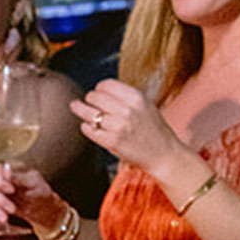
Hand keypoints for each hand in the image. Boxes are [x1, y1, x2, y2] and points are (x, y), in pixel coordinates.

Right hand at [0, 163, 69, 233]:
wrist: (43, 207)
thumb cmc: (40, 190)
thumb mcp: (34, 182)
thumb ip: (20, 178)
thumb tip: (8, 174)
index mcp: (9, 171)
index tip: (11, 190)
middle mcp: (0, 180)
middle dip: (0, 199)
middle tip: (12, 208)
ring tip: (8, 217)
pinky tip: (4, 220)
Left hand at [70, 79, 185, 173]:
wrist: (164, 154)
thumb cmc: (153, 129)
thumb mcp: (146, 105)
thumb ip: (126, 97)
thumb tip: (101, 90)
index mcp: (137, 98)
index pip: (106, 85)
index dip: (99, 88)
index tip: (97, 92)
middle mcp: (127, 110)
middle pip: (94, 97)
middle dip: (89, 99)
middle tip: (89, 102)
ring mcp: (119, 127)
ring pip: (89, 113)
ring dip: (82, 110)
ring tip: (76, 107)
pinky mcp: (112, 142)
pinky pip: (90, 130)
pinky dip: (86, 127)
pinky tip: (87, 126)